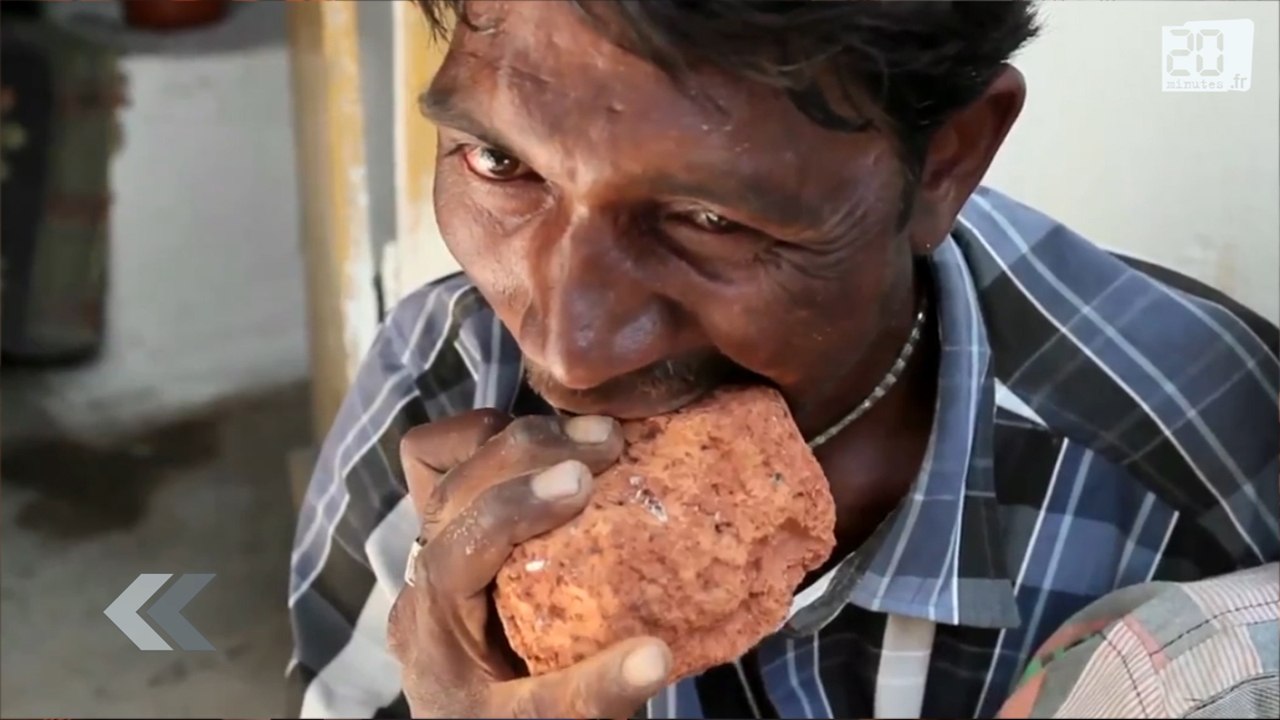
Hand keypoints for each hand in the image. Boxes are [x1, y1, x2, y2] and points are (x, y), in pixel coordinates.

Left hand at [388, 409, 673, 718]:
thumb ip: (593, 694)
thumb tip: (656, 657)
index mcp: (432, 627)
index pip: (453, 551)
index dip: (514, 507)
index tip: (581, 481)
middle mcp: (422, 575)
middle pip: (449, 488)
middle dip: (526, 452)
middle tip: (608, 441)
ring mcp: (432, 543)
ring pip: (443, 460)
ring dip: (514, 436)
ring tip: (591, 434)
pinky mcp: (456, 524)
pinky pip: (449, 459)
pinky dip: (495, 439)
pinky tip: (556, 446)